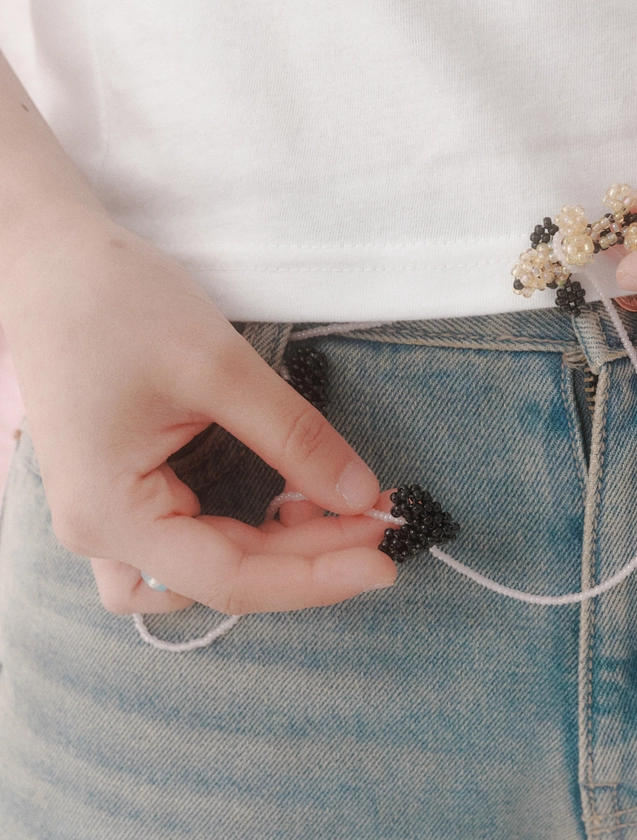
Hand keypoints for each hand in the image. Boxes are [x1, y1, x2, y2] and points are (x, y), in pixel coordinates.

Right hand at [1, 210, 395, 614]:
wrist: (46, 259)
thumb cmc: (113, 299)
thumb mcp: (218, 365)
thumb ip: (293, 437)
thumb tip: (360, 496)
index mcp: (108, 512)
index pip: (229, 579)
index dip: (316, 577)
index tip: (386, 562)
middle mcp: (97, 532)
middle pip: (221, 580)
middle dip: (307, 557)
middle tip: (379, 519)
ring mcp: (102, 519)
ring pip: (198, 580)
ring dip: (269, 560)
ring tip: (332, 516)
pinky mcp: (119, 499)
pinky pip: (185, 548)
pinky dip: (242, 538)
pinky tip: (288, 505)